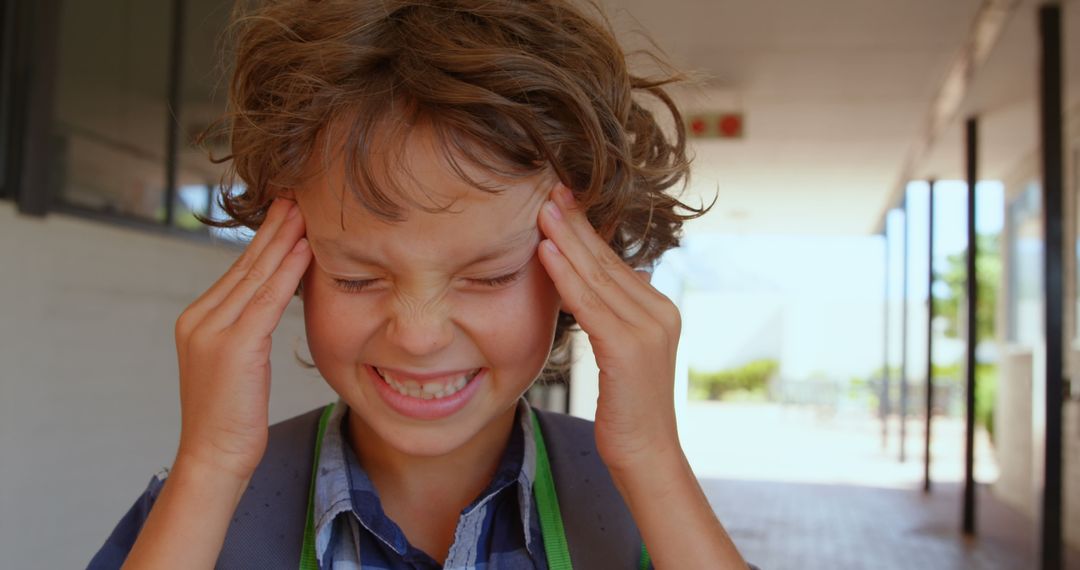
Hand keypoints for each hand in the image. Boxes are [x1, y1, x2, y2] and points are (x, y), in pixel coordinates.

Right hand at [172, 198, 311, 480]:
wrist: (215, 457)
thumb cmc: (232, 416)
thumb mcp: (234, 364)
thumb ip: (245, 328)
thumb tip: (273, 299)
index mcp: (197, 320)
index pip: (238, 271)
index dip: (265, 240)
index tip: (287, 213)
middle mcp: (199, 319)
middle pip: (246, 265)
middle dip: (275, 229)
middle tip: (298, 197)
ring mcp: (212, 331)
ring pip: (256, 276)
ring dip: (284, 241)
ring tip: (306, 212)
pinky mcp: (233, 346)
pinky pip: (266, 300)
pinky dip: (287, 272)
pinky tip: (305, 249)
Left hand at [536, 185, 681, 473]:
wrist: (646, 455)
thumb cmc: (627, 409)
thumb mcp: (625, 354)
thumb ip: (619, 316)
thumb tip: (618, 280)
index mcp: (659, 309)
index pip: (614, 262)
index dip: (586, 231)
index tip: (560, 201)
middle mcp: (660, 312)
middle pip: (607, 261)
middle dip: (575, 224)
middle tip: (548, 190)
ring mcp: (649, 329)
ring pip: (597, 276)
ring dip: (566, 240)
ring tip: (541, 211)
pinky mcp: (630, 348)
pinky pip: (590, 303)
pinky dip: (566, 276)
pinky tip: (546, 252)